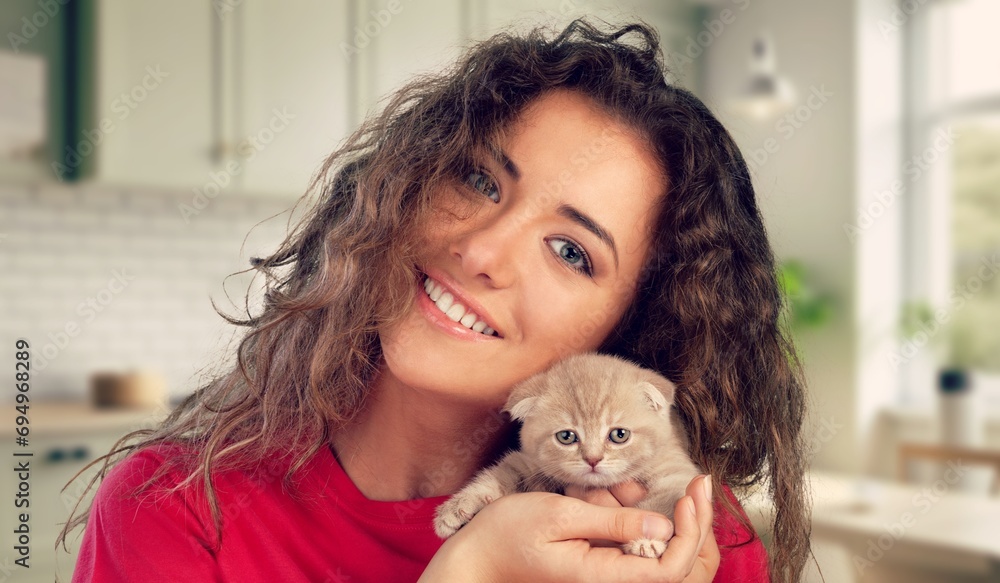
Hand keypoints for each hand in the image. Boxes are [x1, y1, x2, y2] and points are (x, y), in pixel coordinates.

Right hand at [420, 475, 718, 582]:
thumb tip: (663, 525)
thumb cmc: (508, 533)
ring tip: (626, 485)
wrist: (476, 553)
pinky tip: (618, 491)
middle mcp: (611, 579)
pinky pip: (633, 540)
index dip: (692, 532)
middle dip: (693, 520)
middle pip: (675, 560)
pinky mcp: (599, 561)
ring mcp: (606, 571)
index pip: (672, 566)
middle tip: (700, 481)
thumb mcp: (560, 516)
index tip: (692, 492)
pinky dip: (635, 513)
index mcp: (605, 576)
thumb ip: (612, 522)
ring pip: (656, 547)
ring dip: (660, 513)